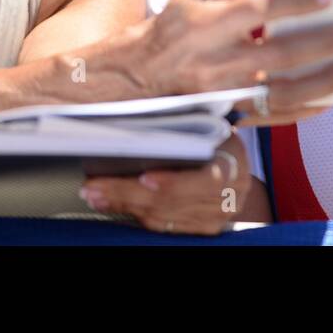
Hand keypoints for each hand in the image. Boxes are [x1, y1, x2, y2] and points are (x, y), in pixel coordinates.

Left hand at [79, 133, 250, 234]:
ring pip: (163, 216)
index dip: (173, 182)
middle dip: (129, 193)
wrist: (237, 165)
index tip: (144, 178)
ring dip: (124, 205)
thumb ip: (188, 118)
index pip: (204, 179)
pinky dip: (134, 215)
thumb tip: (148, 103)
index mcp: (232, 163)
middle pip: (172, 201)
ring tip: (95, 193)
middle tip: (95, 186)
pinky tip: (112, 204)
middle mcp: (227, 196)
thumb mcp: (210, 122)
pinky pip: (163, 226)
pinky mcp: (202, 228)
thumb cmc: (217, 136)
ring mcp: (215, 216)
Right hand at [134, 0, 332, 123]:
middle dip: (319, 43)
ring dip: (321, 82)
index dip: (292, 1)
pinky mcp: (231, 112)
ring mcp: (225, 92)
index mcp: (206, 23)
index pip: (255, 8)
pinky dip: (306, 110)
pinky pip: (273, 117)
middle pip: (276, 54)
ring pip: (279, 92)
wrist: (140, 76)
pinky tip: (332, 98)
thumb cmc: (174, 27)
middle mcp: (216, 60)